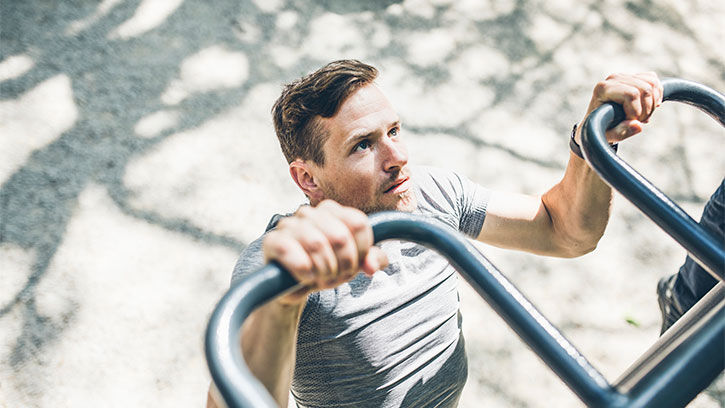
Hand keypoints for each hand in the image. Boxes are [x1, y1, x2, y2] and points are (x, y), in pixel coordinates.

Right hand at [262, 200, 387, 304]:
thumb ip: (371, 259)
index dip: (361, 250)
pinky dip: (304, 272)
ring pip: (317, 244)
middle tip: (337, 275)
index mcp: (331, 210)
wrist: (292, 285)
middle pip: (340, 236)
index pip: (358, 223)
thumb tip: (372, 265)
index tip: (355, 264)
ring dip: (324, 270)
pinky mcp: (272, 241)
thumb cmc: (323, 266)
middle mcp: (309, 212)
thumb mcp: (352, 263)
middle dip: (343, 265)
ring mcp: (288, 225)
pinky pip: (292, 252)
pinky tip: (305, 277)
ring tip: (321, 278)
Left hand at [578, 72, 662, 143]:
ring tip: (642, 115)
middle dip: (646, 109)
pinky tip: (648, 107)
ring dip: (652, 104)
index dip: (636, 111)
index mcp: (603, 89)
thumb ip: (620, 132)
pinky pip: (654, 81)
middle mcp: (613, 78)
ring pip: (652, 84)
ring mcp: (624, 76)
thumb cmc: (602, 128)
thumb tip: (637, 125)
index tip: (630, 122)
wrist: (600, 120)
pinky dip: (657, 96)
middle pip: (645, 89)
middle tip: (638, 121)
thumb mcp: (608, 135)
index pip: (632, 94)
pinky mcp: (635, 76)